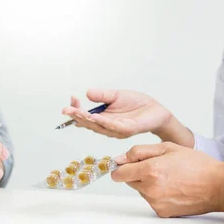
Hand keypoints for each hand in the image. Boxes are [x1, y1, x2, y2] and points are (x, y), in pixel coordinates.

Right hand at [62, 89, 193, 146]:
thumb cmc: (137, 104)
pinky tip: (96, 116)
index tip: (71, 99)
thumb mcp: (116, 95)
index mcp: (103, 118)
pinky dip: (103, 122)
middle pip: (88, 123)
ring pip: (98, 126)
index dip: (76, 110)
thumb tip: (88, 93)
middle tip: (66, 109)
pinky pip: (113, 126)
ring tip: (78, 112)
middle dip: (77, 116)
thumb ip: (103, 95)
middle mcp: (107, 127)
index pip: (85, 117)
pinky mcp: (127, 130)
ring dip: (87, 120)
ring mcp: (116, 130)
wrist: (156, 111)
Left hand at [112, 143, 223, 216]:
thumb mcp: (168, 148)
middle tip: (158, 168)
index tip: (126, 165)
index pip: (119, 174)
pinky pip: (152, 201)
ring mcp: (156, 203)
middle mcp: (150, 189)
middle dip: (138, 174)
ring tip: (170, 178)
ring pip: (141, 191)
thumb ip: (140, 151)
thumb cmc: (198, 166)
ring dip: (149, 184)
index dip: (122, 167)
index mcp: (150, 171)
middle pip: (129, 182)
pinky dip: (158, 195)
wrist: (218, 186)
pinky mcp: (162, 212)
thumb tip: (120, 158)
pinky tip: (173, 189)